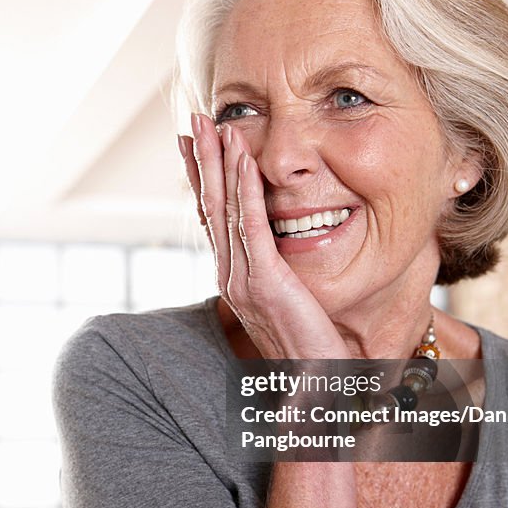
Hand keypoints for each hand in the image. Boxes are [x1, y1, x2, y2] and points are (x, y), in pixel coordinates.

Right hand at [180, 113, 348, 359]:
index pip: (212, 217)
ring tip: (215, 125)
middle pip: (209, 205)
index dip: (201, 178)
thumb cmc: (306, 348)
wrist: (313, 388)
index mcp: (233, 277)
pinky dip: (244, 187)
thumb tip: (276, 255)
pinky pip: (252, 224)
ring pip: (224, 208)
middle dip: (201, 159)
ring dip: (218, 162)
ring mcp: (242, 278)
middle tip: (194, 119)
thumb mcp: (286, 303)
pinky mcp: (265, 281)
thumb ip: (275, 275)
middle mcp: (229, 275)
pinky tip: (241, 158)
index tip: (194, 145)